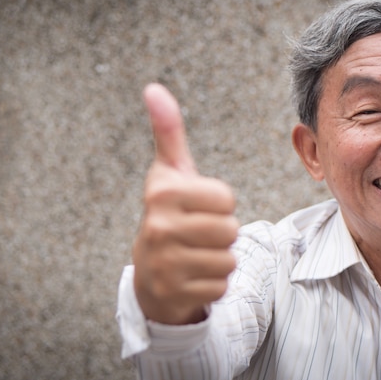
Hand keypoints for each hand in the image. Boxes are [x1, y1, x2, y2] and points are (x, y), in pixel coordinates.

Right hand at [132, 84, 238, 324]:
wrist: (150, 273)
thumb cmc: (169, 215)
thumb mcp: (169, 173)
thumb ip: (168, 132)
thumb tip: (153, 87)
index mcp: (162, 193)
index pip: (226, 198)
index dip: (221, 204)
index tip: (199, 208)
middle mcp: (158, 227)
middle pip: (230, 228)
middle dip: (222, 232)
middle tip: (198, 234)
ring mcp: (164, 264)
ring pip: (229, 258)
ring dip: (219, 258)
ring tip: (196, 254)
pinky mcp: (174, 293)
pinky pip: (222, 284)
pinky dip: (214, 282)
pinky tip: (193, 276)